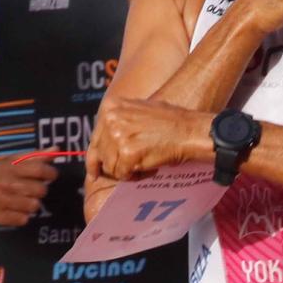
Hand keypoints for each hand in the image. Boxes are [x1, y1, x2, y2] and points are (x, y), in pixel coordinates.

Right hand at [0, 155, 57, 228]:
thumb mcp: (10, 161)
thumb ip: (34, 156)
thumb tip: (56, 150)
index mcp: (10, 167)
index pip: (40, 170)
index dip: (51, 174)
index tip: (50, 176)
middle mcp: (5, 182)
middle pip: (41, 190)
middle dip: (40, 191)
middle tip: (32, 190)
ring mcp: (0, 200)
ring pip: (34, 206)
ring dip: (31, 205)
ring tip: (22, 201)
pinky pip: (22, 219)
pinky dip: (22, 217)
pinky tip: (15, 211)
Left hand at [86, 96, 207, 184]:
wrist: (188, 131)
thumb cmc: (169, 122)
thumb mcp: (137, 111)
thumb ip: (119, 122)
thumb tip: (105, 143)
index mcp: (111, 106)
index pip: (94, 139)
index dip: (94, 158)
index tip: (94, 171)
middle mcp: (111, 119)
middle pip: (100, 154)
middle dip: (112, 166)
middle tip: (130, 168)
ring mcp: (119, 135)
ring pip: (110, 167)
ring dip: (125, 171)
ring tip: (143, 165)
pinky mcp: (128, 152)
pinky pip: (123, 174)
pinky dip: (135, 176)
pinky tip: (148, 168)